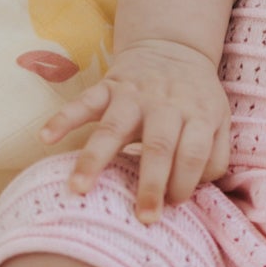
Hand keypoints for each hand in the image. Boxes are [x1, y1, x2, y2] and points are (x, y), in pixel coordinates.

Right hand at [38, 41, 231, 222]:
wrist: (173, 48)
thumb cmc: (196, 98)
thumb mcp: (220, 120)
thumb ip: (215, 156)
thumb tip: (198, 191)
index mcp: (198, 115)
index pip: (194, 154)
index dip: (185, 182)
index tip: (171, 206)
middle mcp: (166, 106)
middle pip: (159, 146)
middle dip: (151, 184)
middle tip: (143, 218)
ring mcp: (134, 96)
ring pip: (113, 128)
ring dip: (95, 159)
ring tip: (79, 188)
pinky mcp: (108, 88)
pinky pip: (83, 102)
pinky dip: (63, 118)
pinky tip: (45, 137)